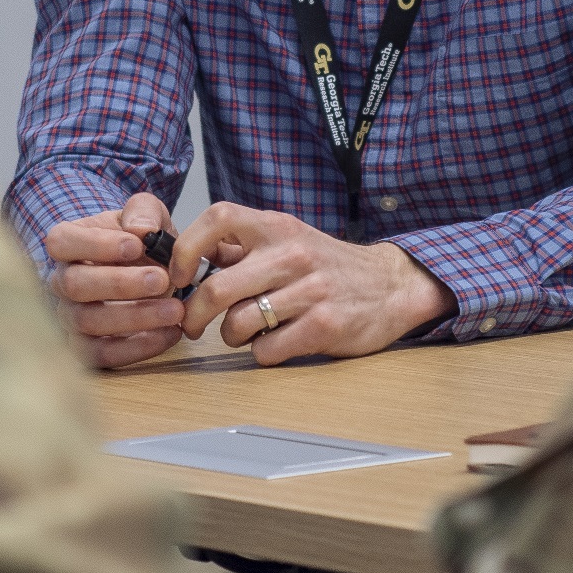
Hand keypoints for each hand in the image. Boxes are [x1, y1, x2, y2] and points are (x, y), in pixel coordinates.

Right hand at [43, 191, 190, 370]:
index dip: (96, 245)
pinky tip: (170, 334)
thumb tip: (141, 229)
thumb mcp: (146, 216)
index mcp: (68, 245)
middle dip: (120, 284)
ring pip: (88, 322)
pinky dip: (137, 348)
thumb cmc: (141, 241)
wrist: (150, 270)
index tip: (136, 245)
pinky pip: (103, 355)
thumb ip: (143, 212)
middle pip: (74, 286)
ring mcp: (70, 317)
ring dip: (134, 317)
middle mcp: (61, 282)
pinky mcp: (88, 348)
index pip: (62, 242)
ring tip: (175, 310)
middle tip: (162, 280)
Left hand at [177, 202, 455, 362]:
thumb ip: (242, 247)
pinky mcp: (325, 326)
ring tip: (247, 332)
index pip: (218, 219)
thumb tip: (184, 258)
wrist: (393, 285)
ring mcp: (311, 291)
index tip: (178, 276)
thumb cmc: (330, 266)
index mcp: (279, 227)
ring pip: (237, 325)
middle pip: (216, 289)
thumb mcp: (289, 240)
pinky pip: (266, 350)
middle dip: (194, 316)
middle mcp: (293, 254)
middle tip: (193, 326)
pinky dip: (263, 352)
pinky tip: (277, 342)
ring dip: (232, 337)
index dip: (186, 249)